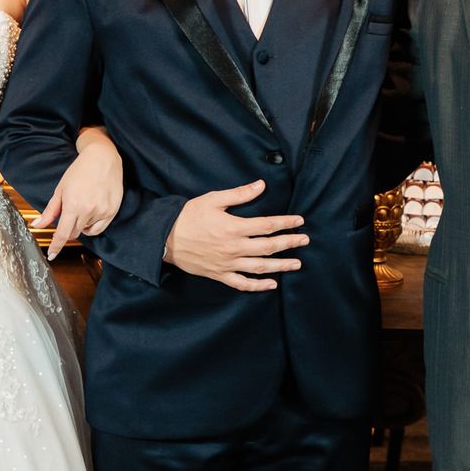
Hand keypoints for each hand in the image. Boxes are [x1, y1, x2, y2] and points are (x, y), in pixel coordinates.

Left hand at [34, 129, 123, 260]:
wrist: (103, 158)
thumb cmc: (79, 171)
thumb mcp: (61, 189)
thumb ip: (50, 210)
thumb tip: (37, 225)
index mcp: (73, 205)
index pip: (62, 233)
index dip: (56, 246)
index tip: (52, 255)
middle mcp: (88, 210)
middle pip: (74, 233)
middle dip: (67, 230)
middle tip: (68, 215)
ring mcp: (102, 211)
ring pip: (86, 231)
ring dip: (81, 225)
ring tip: (82, 207)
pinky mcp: (112, 211)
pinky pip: (99, 228)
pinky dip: (92, 227)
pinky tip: (90, 215)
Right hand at [162, 180, 308, 291]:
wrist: (164, 238)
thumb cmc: (188, 216)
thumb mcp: (213, 199)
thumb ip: (239, 194)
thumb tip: (261, 185)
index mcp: (233, 227)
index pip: (267, 225)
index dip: (286, 223)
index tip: (299, 221)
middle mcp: (234, 247)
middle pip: (269, 247)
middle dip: (289, 243)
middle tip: (305, 241)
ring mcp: (228, 264)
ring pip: (260, 267)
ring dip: (281, 266)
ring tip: (297, 263)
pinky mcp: (220, 274)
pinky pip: (242, 283)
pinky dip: (258, 286)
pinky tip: (272, 284)